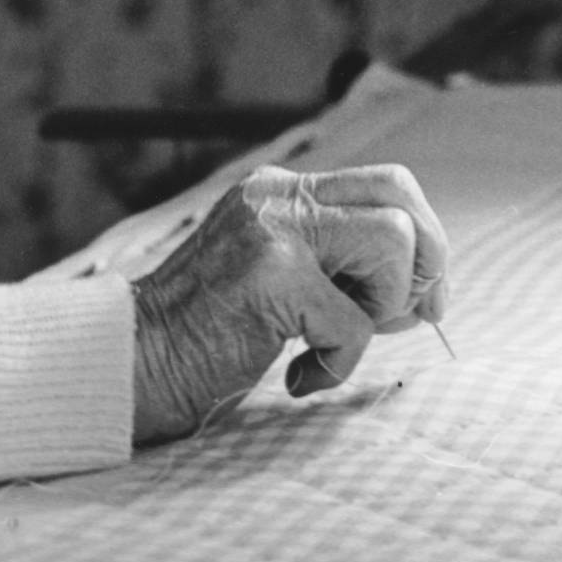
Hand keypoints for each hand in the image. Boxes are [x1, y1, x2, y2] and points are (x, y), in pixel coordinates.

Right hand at [128, 163, 448, 444]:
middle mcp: (275, 196)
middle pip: (398, 194)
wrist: (135, 366)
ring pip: (391, 242)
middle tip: (412, 315)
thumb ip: (340, 268)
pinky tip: (298, 378)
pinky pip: (355, 323)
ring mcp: (272, 230)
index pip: (385, 184)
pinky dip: (338, 364)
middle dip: (426, 258)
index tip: (419, 297)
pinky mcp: (271, 276)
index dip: (423, 238)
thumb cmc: (209, 338)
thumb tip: (426, 291)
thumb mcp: (280, 280)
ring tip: (332, 340)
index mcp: (277, 192)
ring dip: (382, 306)